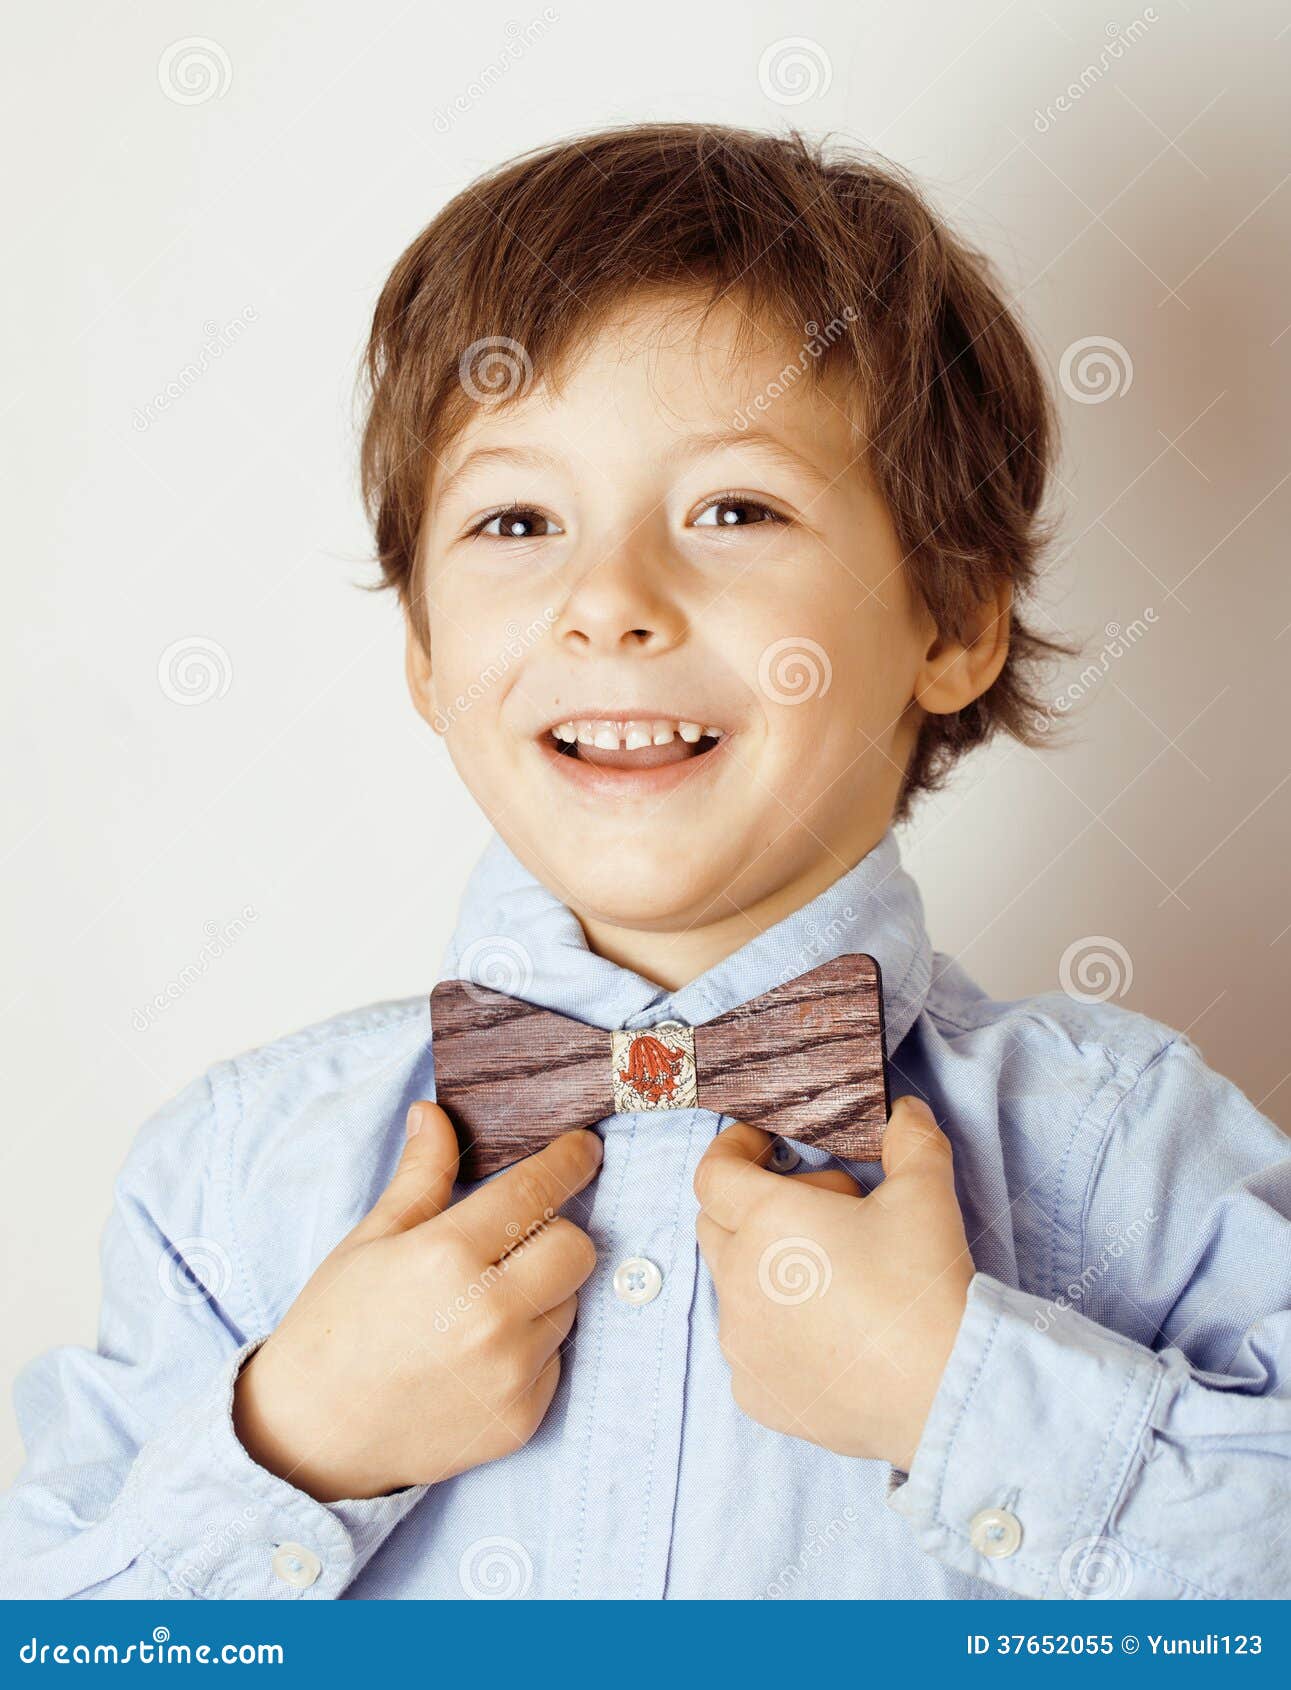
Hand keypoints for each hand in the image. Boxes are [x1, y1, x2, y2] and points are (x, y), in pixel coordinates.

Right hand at [234, 1105, 600, 1500]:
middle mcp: (490, 1315)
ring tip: (478, 1309)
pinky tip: (479, 1355)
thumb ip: (421, 1176)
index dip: (568, 1162)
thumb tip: (435, 1114)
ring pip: (569, 1303)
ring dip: (541, 1294)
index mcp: (447, 1256)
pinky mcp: (522, 1419)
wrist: (310, 1437)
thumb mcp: (370, 1240)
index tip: (582, 1149)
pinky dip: (532, 1349)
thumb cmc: (335, 1327)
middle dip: (553, 1234)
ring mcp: (511, 1372)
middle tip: (511, 1245)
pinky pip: (557, 1360)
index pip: (536, 1192)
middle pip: (576, 1248)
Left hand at [694, 1095, 972, 1471]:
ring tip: (832, 1279)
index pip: (713, 1172)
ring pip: (732, 1289)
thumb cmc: (924, 1284)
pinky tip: (828, 1337)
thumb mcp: (925, 1192)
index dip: (733, 1150)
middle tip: (818, 1213)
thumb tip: (906, 1113)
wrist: (943, 1390)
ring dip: (765, 1272)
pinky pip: (749, 1349)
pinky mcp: (754, 1393)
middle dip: (752, 1207)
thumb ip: (910, 1139)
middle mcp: (737, 1280)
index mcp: (765, 1220)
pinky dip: (775, 1334)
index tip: (763, 1146)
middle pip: (716, 1225)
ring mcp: (741, 1342)